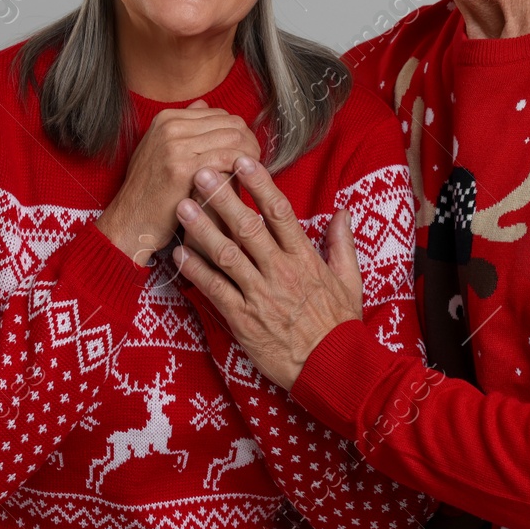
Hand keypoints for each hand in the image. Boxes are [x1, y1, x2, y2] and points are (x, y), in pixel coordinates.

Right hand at [96, 101, 261, 266]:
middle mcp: (170, 125)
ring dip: (250, 154)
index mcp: (167, 118)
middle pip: (230, 122)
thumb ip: (183, 127)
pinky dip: (242, 166)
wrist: (129, 222)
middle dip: (250, 141)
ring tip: (253, 172)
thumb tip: (205, 106)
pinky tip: (245, 179)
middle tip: (256, 162)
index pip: (220, 114)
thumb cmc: (150, 192)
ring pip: (233, 137)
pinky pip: (227, 158)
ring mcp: (175, 144)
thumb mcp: (160, 150)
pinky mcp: (182, 167)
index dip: (240, 132)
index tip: (247, 151)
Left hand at [171, 157, 363, 389]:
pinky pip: (215, 290)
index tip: (243, 161)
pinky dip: (196, 271)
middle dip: (224, 198)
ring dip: (203, 229)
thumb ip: (342, 243)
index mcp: (305, 258)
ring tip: (182, 206)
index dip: (261, 184)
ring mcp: (260, 295)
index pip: (280, 212)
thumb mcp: (350, 280)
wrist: (332, 368)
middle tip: (202, 172)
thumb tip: (342, 212)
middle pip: (248, 227)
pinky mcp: (244, 320)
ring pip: (227, 255)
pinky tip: (179, 253)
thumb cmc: (339, 324)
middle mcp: (281, 271)